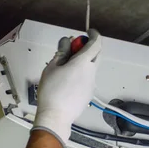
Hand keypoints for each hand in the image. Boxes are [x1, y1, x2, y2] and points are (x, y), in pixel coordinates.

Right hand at [33, 29, 101, 146]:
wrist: (56, 116)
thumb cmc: (51, 90)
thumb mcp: (52, 67)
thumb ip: (62, 52)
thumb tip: (68, 41)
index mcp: (83, 63)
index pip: (96, 43)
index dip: (94, 35)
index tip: (88, 31)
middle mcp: (91, 72)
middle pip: (97, 54)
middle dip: (89, 47)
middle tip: (74, 48)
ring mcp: (92, 84)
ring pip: (92, 66)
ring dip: (84, 61)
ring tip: (66, 66)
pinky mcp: (89, 93)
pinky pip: (88, 77)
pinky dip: (82, 73)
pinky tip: (67, 81)